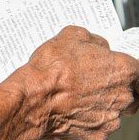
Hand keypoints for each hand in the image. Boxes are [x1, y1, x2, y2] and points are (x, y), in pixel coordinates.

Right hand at [6, 26, 138, 139]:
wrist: (36, 98)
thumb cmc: (54, 67)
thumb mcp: (72, 35)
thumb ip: (94, 40)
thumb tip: (98, 45)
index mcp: (122, 70)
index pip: (138, 71)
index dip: (126, 69)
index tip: (116, 68)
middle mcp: (123, 96)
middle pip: (128, 91)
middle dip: (113, 85)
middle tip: (92, 78)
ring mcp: (111, 118)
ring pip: (112, 109)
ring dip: (99, 101)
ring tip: (76, 91)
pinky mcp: (97, 135)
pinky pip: (97, 125)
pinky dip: (87, 118)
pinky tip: (71, 107)